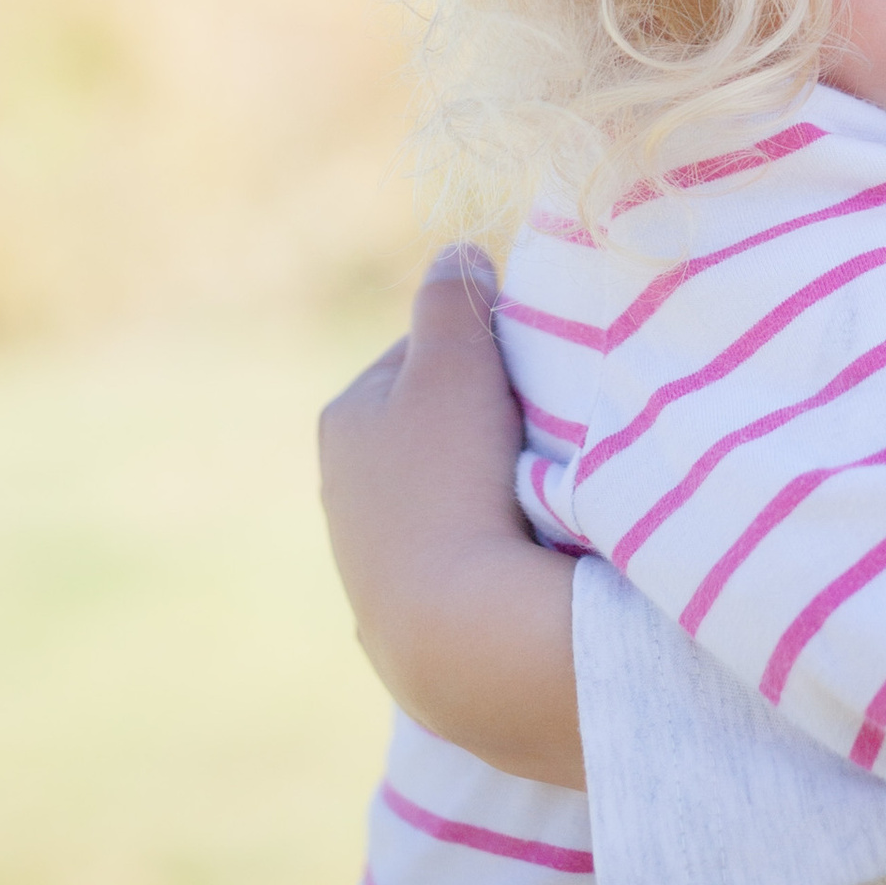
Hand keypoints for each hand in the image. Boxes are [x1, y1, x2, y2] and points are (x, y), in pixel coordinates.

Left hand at [319, 245, 587, 788]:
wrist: (452, 632)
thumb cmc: (451, 479)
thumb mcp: (455, 364)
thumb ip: (454, 298)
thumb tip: (456, 252)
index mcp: (344, 418)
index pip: (424, 355)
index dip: (484, 352)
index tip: (532, 369)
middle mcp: (341, 488)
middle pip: (434, 425)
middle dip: (486, 420)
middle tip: (544, 426)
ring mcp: (368, 561)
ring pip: (446, 493)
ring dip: (489, 485)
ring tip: (541, 492)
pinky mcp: (402, 620)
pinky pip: (459, 554)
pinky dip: (489, 543)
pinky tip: (524, 552)